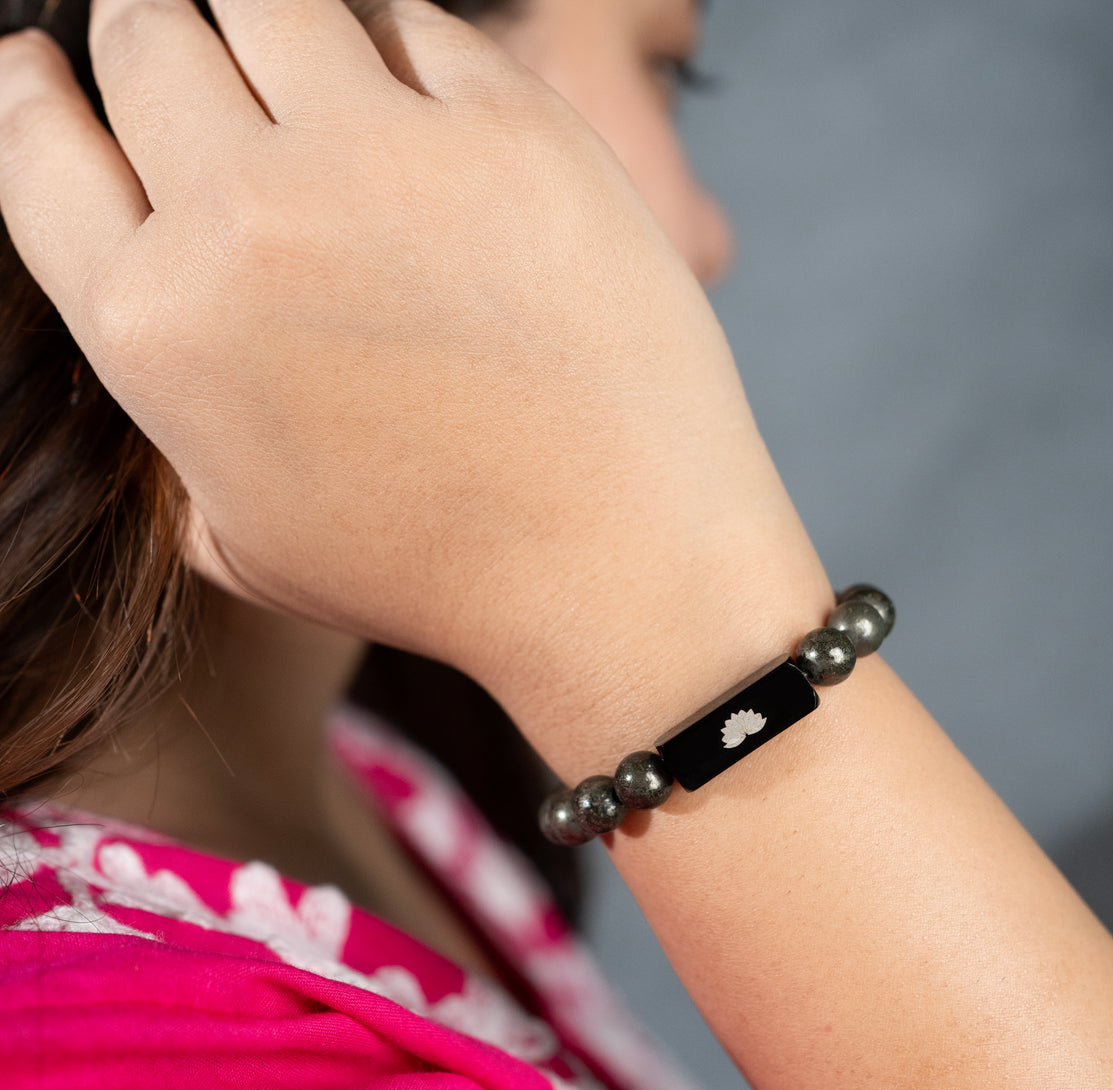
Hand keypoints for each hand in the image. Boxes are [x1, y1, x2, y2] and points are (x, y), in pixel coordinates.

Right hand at [0, 0, 824, 771]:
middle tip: (209, 78)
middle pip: (147, 41)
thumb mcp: (247, 538)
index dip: (36, 92)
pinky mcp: (506, 126)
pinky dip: (402, 54)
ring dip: (272, 30)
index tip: (44, 65)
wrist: (614, 560)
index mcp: (157, 326)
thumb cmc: (439, 569)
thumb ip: (172, 415)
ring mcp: (377, 157)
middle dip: (159, 44)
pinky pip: (413, 24)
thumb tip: (159, 311)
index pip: (36, 150)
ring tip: (310, 85)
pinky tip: (422, 116)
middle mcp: (242, 219)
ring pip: (267, 2)